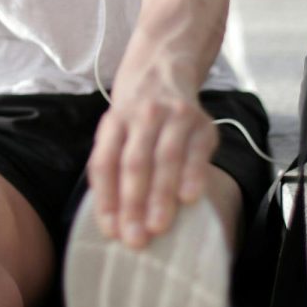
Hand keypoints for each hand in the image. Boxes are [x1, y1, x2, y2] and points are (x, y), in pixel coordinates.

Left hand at [87, 79, 216, 249]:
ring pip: (165, 157)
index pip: (104, 163)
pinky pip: (197, 151)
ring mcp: (173, 116)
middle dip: (133, 204)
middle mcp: (141, 116)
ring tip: (159, 227)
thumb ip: (112, 168)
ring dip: (161, 195)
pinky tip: (189, 198)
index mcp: (113, 123)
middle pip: (134, 163)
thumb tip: (114, 222)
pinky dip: (192, 175)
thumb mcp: (116, 131)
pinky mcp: (202, 122)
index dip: (106, 199)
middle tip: (135, 239)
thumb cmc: (136, 117)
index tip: (111, 232)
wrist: (163, 67)